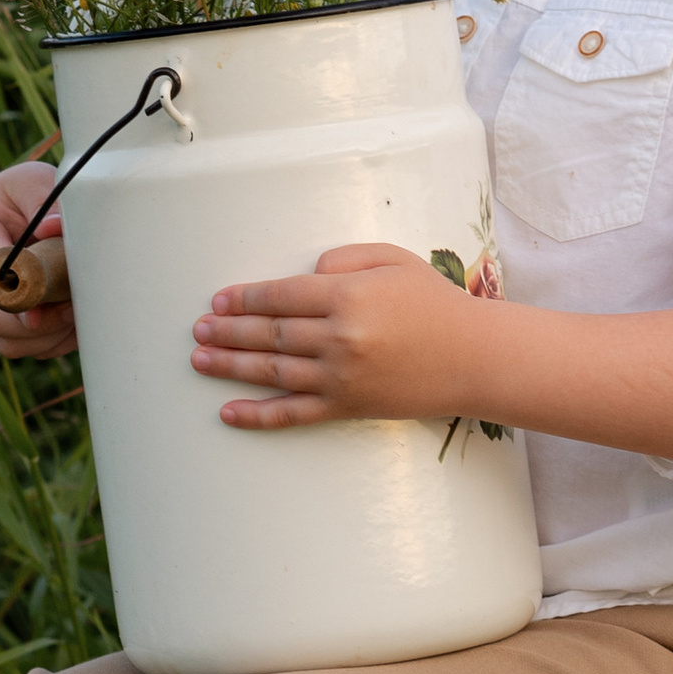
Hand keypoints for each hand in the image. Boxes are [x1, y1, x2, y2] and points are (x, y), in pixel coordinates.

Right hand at [0, 159, 76, 359]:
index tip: (51, 291)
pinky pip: (22, 349)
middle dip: (32, 322)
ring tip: (76, 314)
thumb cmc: (34, 195)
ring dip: (46, 337)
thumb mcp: (38, 182)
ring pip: (4, 341)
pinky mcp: (3, 323)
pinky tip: (74, 325)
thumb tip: (52, 228)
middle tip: (69, 310)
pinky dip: (51, 344)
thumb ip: (46, 200)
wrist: (35, 211)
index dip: (21, 287)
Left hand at [191, 244, 492, 428]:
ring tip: (199, 360)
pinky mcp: (348, 406)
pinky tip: (229, 413)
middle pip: (269, 333)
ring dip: (230, 366)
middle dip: (228, 331)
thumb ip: (344, 258)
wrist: (474, 358)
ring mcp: (341, 377)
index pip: (280, 296)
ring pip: (273, 371)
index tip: (218, 300)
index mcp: (347, 296)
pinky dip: (258, 415)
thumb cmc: (435, 303)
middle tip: (198, 329)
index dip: (244, 298)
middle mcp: (339, 338)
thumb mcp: (393, 260)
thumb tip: (305, 274)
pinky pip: (294, 414)